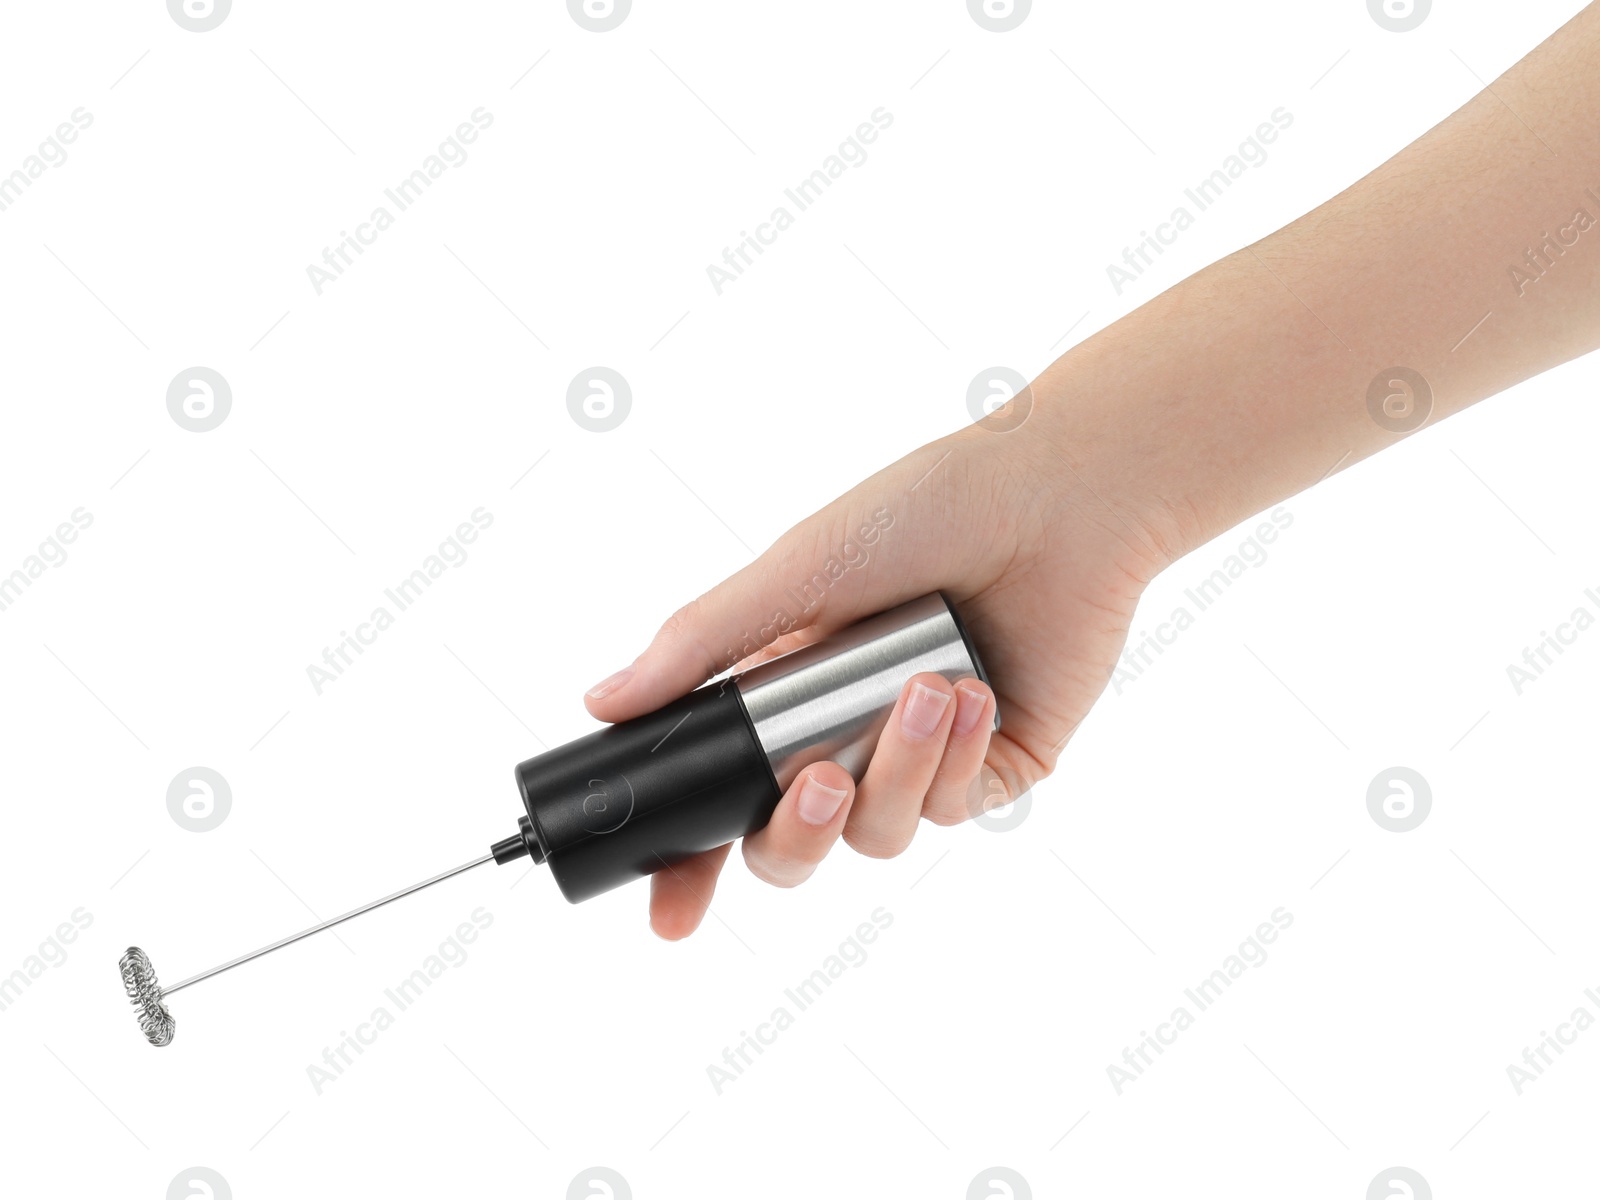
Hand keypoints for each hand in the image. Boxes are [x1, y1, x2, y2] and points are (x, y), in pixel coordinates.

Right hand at [582, 396, 1170, 937]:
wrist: (1054, 499)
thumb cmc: (923, 512)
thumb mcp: (797, 572)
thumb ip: (702, 645)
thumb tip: (602, 702)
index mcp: (781, 694)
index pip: (721, 802)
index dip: (690, 867)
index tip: (670, 915)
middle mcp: (844, 735)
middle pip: (792, 845)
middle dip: (798, 833)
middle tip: (816, 780)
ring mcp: (919, 758)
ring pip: (877, 833)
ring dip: (896, 771)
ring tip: (927, 691)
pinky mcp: (993, 767)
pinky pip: (953, 808)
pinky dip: (957, 758)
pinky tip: (975, 695)